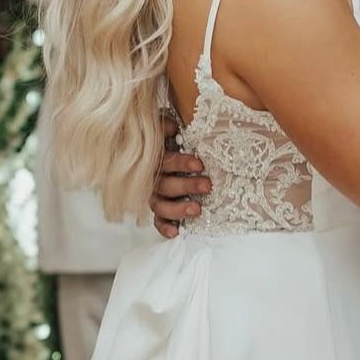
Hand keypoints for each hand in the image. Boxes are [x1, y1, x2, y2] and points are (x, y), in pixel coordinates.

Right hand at [150, 113, 210, 236]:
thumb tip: (171, 127)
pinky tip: (176, 232)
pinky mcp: (159, 211)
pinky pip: (158, 221)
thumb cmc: (171, 143)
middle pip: (165, 185)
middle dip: (187, 185)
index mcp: (156, 159)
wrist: (159, 156)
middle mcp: (153, 179)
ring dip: (178, 209)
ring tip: (197, 209)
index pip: (166, 161)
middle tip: (207, 185)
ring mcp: (155, 196)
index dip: (181, 163)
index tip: (199, 164)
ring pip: (161, 205)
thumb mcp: (168, 131)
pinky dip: (165, 227)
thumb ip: (166, 126)